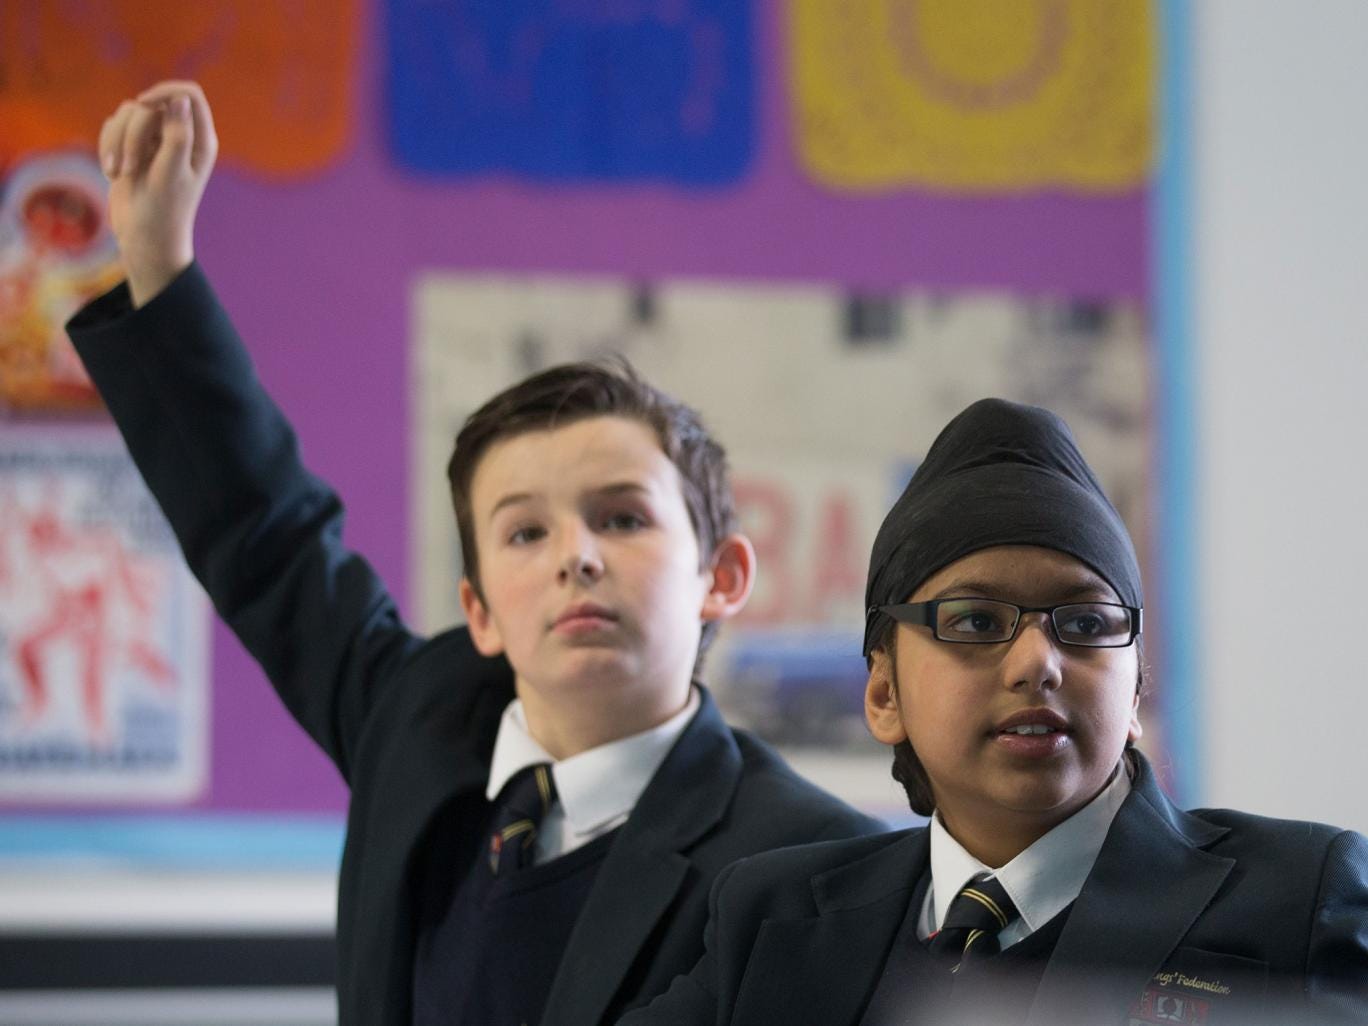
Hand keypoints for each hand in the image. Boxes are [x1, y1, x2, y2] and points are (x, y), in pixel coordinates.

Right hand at [100, 81, 217, 307]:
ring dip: (116, 141)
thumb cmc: (163, 212)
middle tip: (129, 167)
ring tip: (118, 173)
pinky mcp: (132, 146)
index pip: (188, 94)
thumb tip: (180, 99)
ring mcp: (155, 140)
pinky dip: (107, 146)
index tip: (143, 104)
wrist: (144, 239)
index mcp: (201, 142)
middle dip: (132, 131)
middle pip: (152, 103)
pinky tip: (112, 173)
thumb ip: (178, 136)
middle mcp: (181, 136)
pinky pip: (113, 126)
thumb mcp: (171, 174)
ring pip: (128, 112)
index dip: (165, 92)